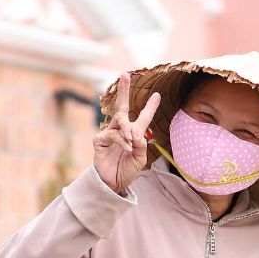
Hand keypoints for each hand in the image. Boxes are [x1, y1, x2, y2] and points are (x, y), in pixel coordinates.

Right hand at [93, 73, 161, 193]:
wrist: (114, 182)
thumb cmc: (127, 170)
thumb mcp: (140, 158)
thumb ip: (142, 145)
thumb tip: (136, 132)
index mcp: (134, 134)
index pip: (143, 117)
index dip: (150, 106)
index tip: (157, 95)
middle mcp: (122, 130)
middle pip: (122, 106)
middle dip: (124, 90)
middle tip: (125, 75)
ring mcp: (110, 132)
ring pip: (120, 119)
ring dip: (128, 128)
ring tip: (132, 140)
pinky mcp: (100, 139)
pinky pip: (113, 133)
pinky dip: (121, 140)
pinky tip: (126, 148)